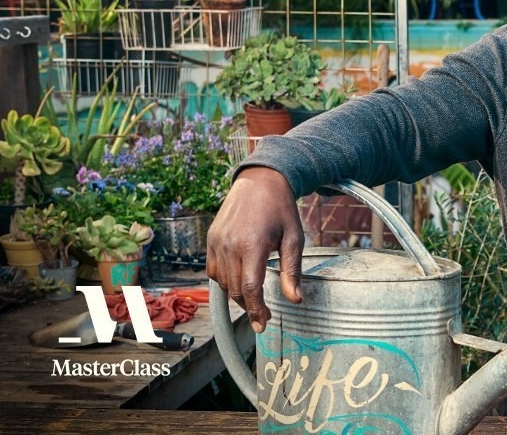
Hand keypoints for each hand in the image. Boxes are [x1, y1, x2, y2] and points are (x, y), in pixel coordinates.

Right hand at [206, 166, 303, 332]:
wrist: (260, 181)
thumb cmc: (281, 210)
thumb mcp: (294, 239)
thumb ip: (292, 271)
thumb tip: (296, 300)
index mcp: (253, 244)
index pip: (250, 288)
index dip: (256, 310)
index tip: (264, 324)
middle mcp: (230, 244)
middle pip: (235, 289)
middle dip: (248, 307)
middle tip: (263, 315)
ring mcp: (217, 242)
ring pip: (222, 282)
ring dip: (237, 295)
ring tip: (253, 297)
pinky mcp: (210, 239)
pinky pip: (212, 270)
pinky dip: (224, 280)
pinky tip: (239, 279)